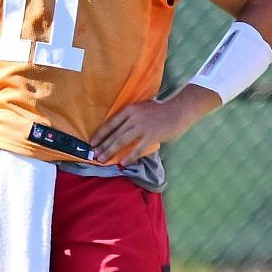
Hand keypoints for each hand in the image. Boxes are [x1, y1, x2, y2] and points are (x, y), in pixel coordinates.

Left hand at [90, 92, 209, 165]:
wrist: (179, 110)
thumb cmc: (161, 110)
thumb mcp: (142, 108)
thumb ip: (130, 117)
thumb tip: (118, 131)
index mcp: (130, 109)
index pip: (110, 123)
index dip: (100, 134)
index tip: (92, 142)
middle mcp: (133, 117)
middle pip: (114, 134)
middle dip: (103, 146)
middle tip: (95, 155)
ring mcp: (142, 127)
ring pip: (122, 141)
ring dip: (111, 151)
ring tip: (103, 160)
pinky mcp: (152, 136)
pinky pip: (137, 148)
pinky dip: (129, 156)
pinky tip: (122, 163)